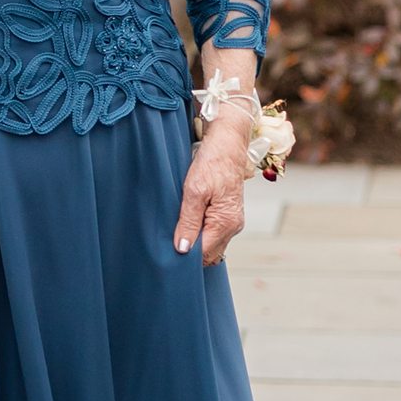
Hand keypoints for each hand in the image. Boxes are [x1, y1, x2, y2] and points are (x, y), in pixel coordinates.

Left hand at [175, 112, 249, 265]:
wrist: (228, 144)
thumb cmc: (212, 163)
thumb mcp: (194, 191)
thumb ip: (189, 222)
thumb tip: (183, 249)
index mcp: (225, 223)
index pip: (203, 254)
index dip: (185, 256)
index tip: (167, 251)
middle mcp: (233, 226)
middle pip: (209, 254)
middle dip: (190, 251)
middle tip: (169, 241)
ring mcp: (233, 221)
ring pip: (212, 244)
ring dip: (196, 241)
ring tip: (177, 229)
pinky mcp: (229, 214)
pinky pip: (214, 233)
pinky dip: (201, 233)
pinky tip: (188, 222)